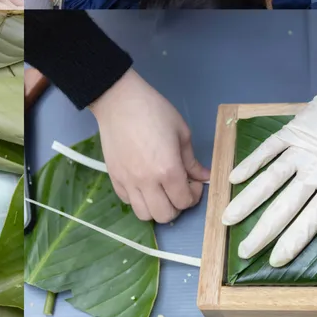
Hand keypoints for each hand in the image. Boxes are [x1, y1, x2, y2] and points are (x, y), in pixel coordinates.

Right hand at [89, 68, 208, 222]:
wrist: (119, 101)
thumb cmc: (154, 110)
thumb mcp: (181, 132)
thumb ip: (192, 160)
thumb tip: (203, 176)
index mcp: (168, 170)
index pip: (184, 201)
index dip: (194, 195)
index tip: (193, 182)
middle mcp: (147, 182)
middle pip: (164, 215)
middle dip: (177, 206)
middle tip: (178, 189)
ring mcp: (127, 181)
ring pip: (143, 215)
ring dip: (156, 208)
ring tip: (160, 191)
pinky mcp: (113, 177)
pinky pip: (127, 201)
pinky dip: (138, 199)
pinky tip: (143, 184)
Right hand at [222, 38, 316, 265]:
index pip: (310, 220)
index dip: (291, 241)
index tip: (273, 260)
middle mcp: (314, 169)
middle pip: (283, 206)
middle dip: (261, 232)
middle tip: (242, 251)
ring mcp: (300, 147)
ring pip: (268, 180)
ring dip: (246, 201)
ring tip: (227, 218)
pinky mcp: (293, 128)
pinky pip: (267, 148)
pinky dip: (250, 162)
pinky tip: (234, 177)